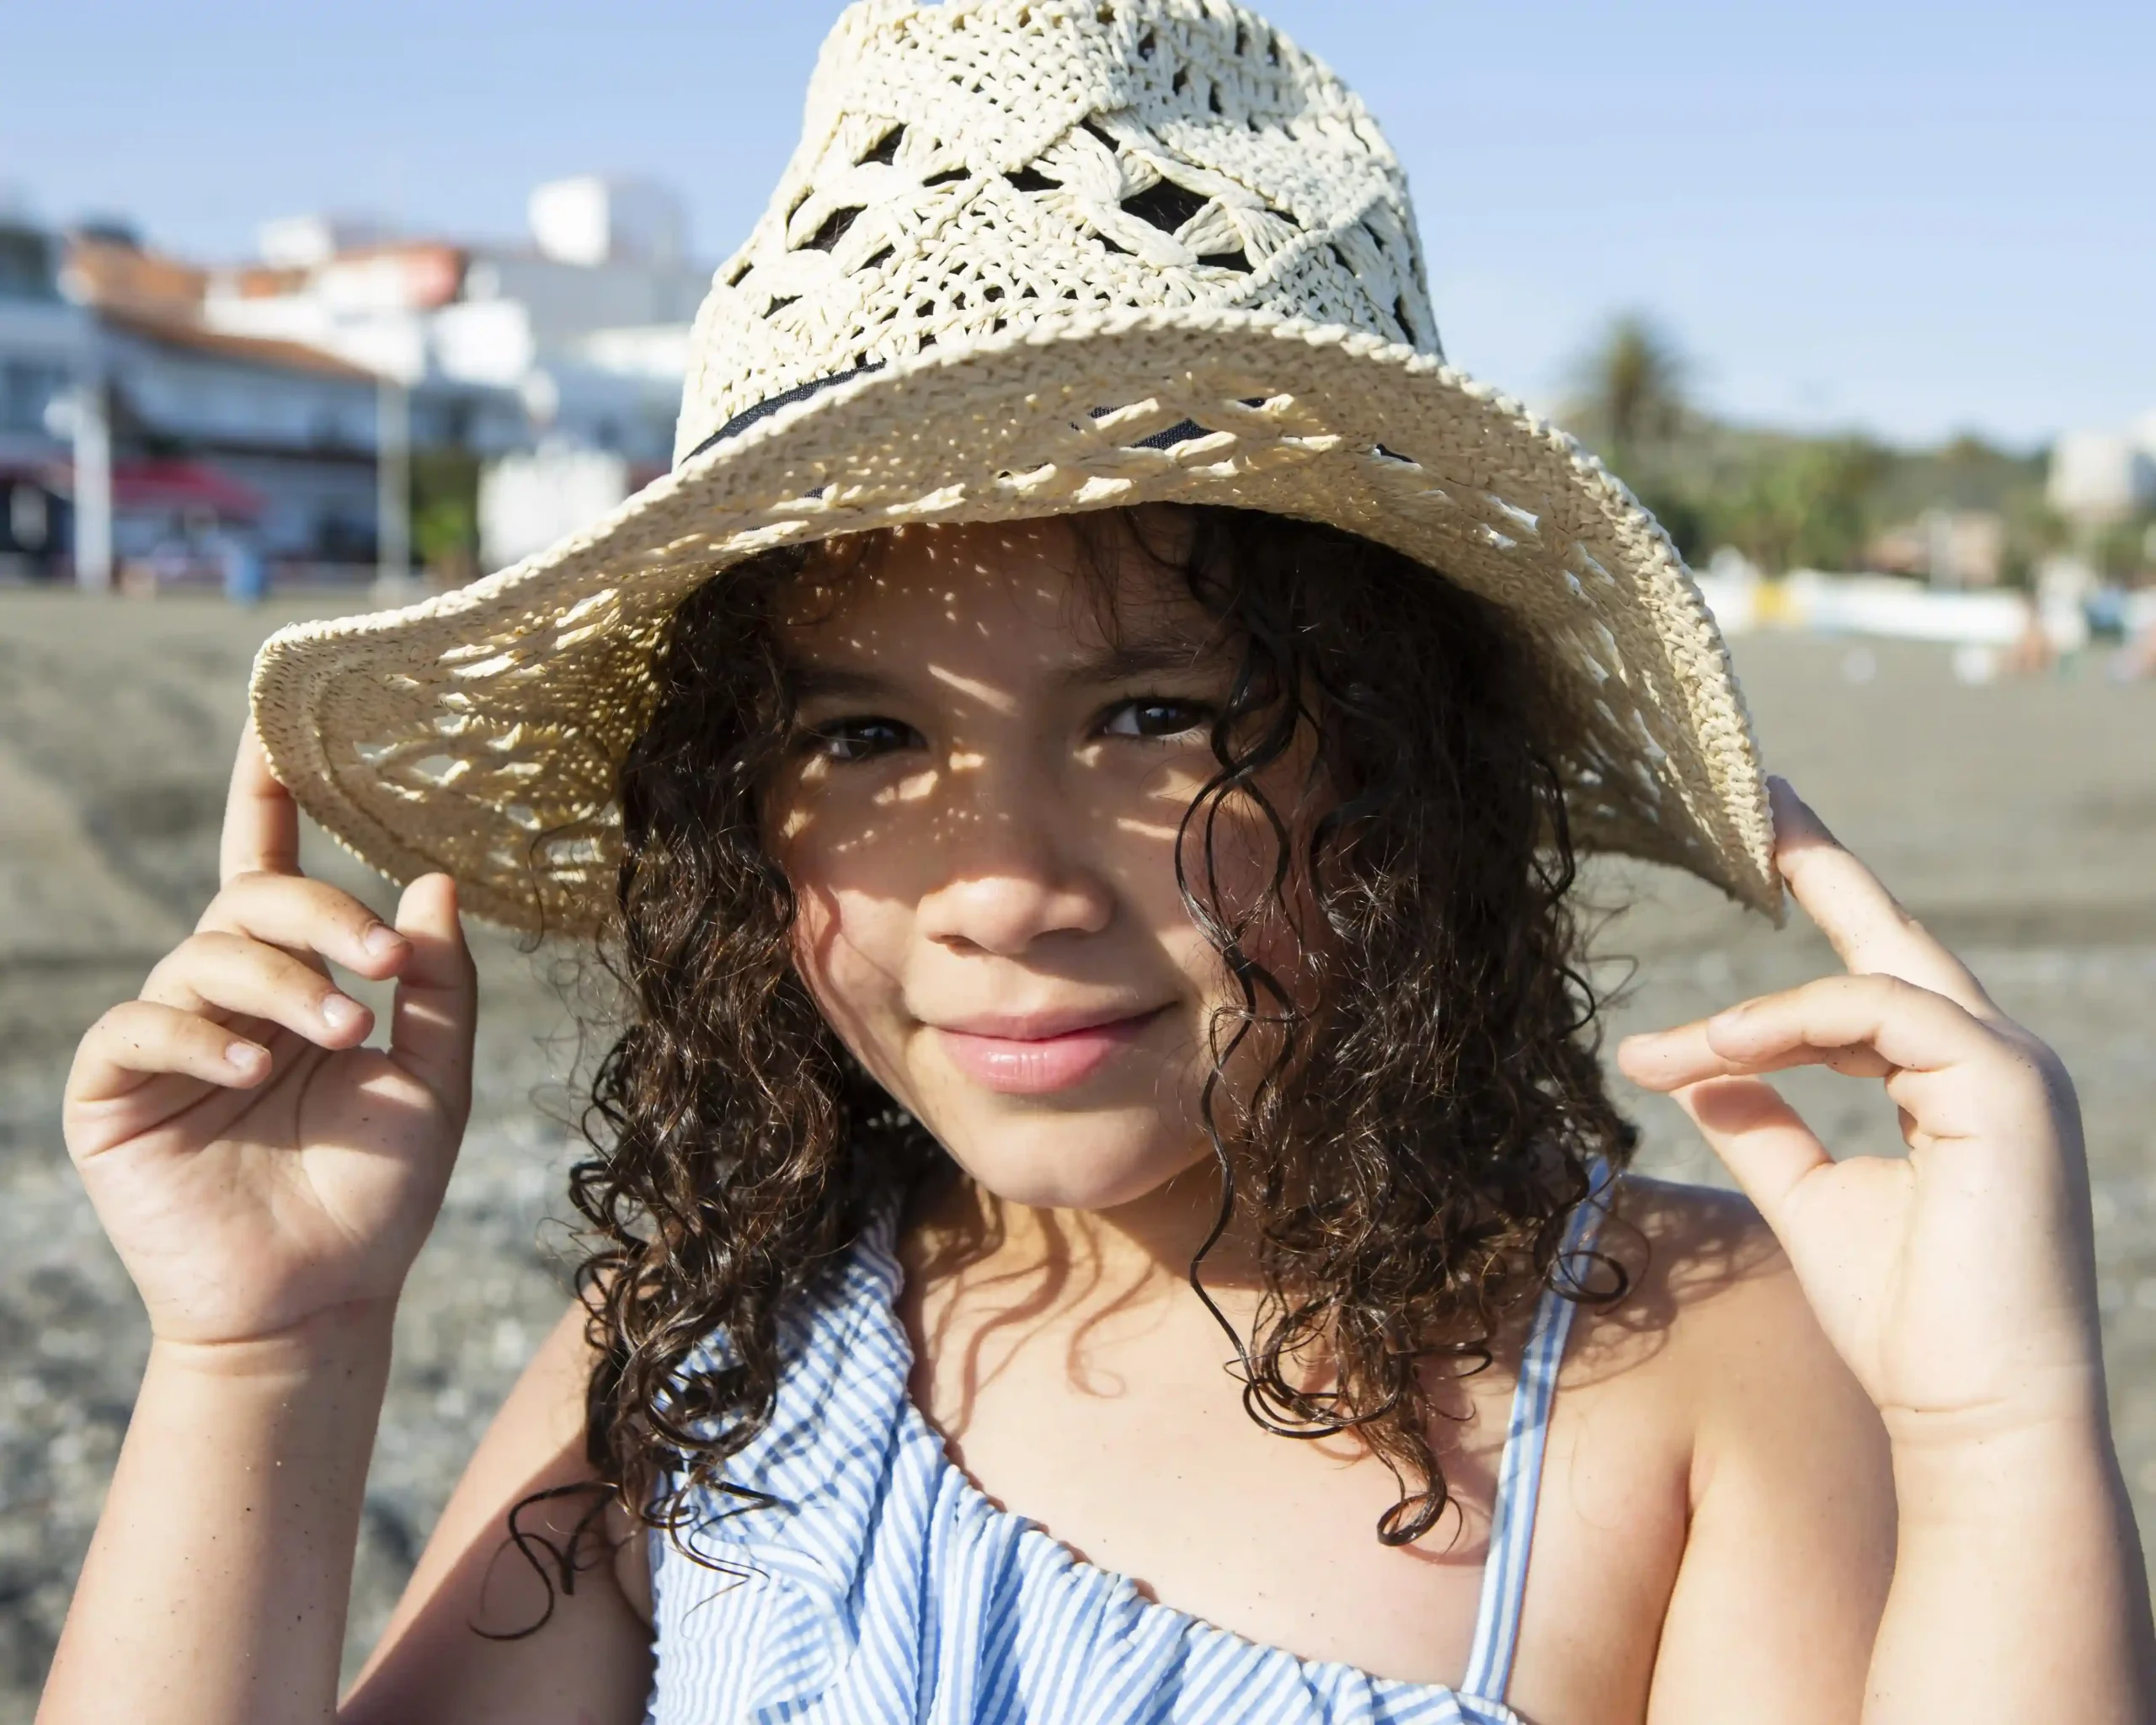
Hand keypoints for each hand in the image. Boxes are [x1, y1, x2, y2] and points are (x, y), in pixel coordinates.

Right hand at [62, 727, 476, 1347]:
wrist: (321, 1302)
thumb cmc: (378, 1192)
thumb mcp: (435, 1079)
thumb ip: (438, 984)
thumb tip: (436, 879)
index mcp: (298, 981)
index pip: (272, 865)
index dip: (267, 790)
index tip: (277, 718)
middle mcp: (227, 997)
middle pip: (251, 903)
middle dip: (320, 918)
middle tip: (379, 969)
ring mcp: (167, 1042)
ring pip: (202, 957)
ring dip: (281, 987)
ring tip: (339, 1036)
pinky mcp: (114, 1094)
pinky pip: (136, 1029)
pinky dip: (197, 1036)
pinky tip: (249, 1071)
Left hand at [1619, 778, 2101, 1443]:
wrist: (1971, 1415)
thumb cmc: (1903, 1320)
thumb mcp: (1807, 1199)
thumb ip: (1761, 1122)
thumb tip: (1699, 1069)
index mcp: (1954, 1076)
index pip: (1877, 966)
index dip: (1824, 892)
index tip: (1760, 832)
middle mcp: (1992, 1056)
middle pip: (1891, 933)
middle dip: (1818, 862)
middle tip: (1750, 794)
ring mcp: (2010, 1065)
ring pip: (1866, 981)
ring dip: (1751, 1015)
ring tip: (1669, 1052)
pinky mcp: (2007, 1085)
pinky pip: (1877, 1014)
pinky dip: (1790, 1025)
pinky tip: (1720, 1049)